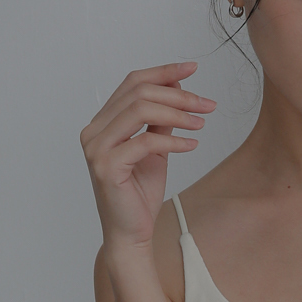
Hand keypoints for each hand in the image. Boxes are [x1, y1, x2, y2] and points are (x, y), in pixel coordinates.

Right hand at [80, 63, 216, 252]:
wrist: (130, 233)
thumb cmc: (140, 193)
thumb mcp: (155, 148)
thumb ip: (160, 120)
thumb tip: (178, 87)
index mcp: (102, 123)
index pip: (132, 83)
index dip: (163, 72)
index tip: (192, 68)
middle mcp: (94, 131)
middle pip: (139, 93)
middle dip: (178, 95)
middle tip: (207, 105)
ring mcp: (97, 148)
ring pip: (140, 111)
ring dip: (177, 114)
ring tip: (201, 123)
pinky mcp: (107, 166)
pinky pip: (145, 142)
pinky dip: (173, 141)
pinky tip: (192, 145)